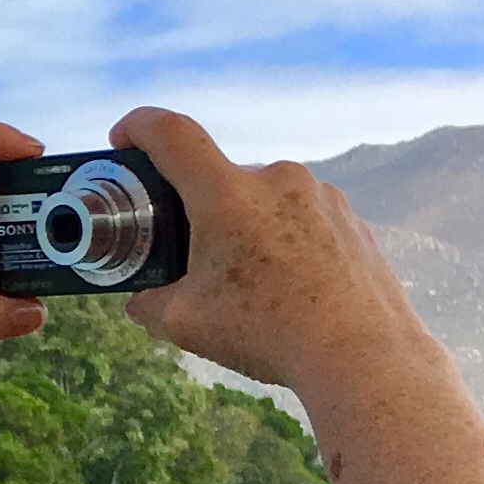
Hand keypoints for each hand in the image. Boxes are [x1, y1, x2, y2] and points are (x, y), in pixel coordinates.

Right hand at [112, 108, 430, 395]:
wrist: (361, 355)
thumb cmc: (269, 333)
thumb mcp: (185, 324)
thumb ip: (150, 303)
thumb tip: (141, 300)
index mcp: (227, 195)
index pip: (171, 133)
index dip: (138, 128)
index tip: (123, 141)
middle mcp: (276, 180)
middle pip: (218, 178)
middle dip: (198, 210)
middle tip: (192, 255)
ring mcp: (320, 195)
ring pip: (263, 199)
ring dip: (246, 227)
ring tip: (250, 282)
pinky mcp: (349, 218)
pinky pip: (302, 218)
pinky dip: (285, 241)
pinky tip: (288, 285)